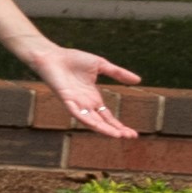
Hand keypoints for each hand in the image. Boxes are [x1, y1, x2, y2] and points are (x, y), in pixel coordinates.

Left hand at [28, 37, 144, 138]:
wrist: (52, 55)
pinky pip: (76, 112)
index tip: (133, 133)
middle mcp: (84, 104)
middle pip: (102, 122)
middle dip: (115, 130)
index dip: (119, 125)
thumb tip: (138, 80)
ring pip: (90, 121)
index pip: (107, 116)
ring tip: (118, 135)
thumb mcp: (101, 65)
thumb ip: (118, 73)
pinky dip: (86, 119)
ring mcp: (75, 103)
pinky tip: (96, 126)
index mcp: (92, 98)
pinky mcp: (65, 99)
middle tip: (131, 137)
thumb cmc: (73, 59)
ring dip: (103, 129)